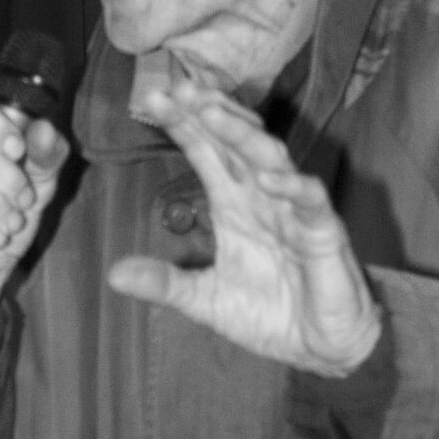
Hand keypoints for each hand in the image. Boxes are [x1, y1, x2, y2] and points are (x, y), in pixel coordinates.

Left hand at [112, 66, 380, 376]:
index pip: (206, 151)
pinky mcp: (324, 233)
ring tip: (213, 114)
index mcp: (233, 203)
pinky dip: (292, 188)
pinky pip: (310, 202)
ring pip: (270, 160)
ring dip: (243, 136)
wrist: (316, 348)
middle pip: (235, 142)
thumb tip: (114, 274)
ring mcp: (294, 211)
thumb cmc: (268, 314)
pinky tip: (268, 177)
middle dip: (209, 114)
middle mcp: (262, 196)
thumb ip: (165, 284)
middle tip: (179, 90)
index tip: (152, 99)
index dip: (183, 125)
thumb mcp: (205, 301)